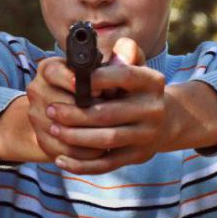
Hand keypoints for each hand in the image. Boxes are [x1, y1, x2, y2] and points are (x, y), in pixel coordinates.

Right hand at [25, 57, 106, 163]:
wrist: (64, 111)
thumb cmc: (95, 85)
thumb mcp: (102, 68)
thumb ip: (116, 59)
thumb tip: (123, 62)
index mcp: (49, 69)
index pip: (55, 73)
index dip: (80, 83)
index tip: (101, 91)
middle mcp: (37, 90)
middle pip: (61, 106)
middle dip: (90, 114)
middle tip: (116, 118)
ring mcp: (37, 117)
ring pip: (63, 131)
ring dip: (90, 137)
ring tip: (114, 137)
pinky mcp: (42, 140)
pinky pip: (64, 150)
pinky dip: (85, 153)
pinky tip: (102, 150)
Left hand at [46, 37, 171, 173]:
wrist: (165, 120)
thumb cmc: (137, 88)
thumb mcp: (137, 65)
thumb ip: (126, 52)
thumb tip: (115, 53)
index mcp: (152, 83)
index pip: (126, 76)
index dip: (98, 78)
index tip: (71, 79)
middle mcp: (154, 110)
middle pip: (109, 114)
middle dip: (75, 113)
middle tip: (51, 109)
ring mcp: (146, 136)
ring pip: (106, 140)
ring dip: (75, 136)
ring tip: (53, 129)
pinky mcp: (137, 156)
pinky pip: (107, 164)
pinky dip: (82, 164)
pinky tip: (61, 160)